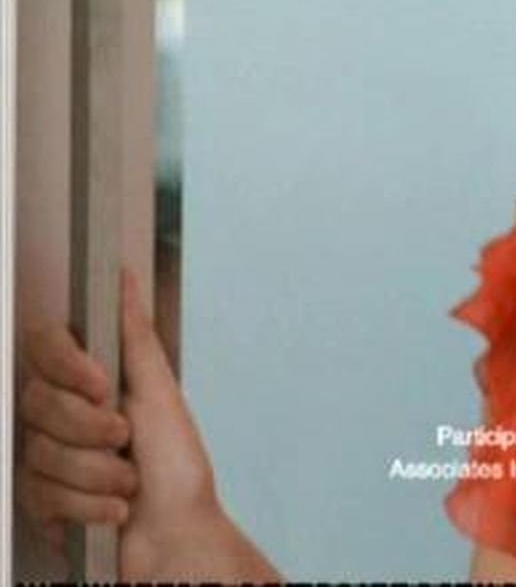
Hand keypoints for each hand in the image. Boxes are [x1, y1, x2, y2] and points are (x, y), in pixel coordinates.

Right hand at [14, 266, 279, 579]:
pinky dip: (89, 505)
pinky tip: (113, 511)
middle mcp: (61, 417)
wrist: (178, 540)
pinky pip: (41, 494)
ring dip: (99, 474)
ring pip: (41, 453)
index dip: (65, 365)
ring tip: (130, 483)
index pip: (42, 347)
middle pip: (38, 402)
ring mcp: (45, 459)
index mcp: (90, 384)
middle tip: (126, 441)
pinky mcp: (39, 502)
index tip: (101, 384)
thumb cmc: (178, 470)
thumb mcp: (161, 395)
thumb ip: (135, 337)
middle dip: (92, 429)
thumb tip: (123, 276)